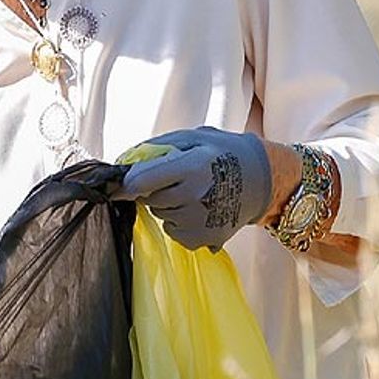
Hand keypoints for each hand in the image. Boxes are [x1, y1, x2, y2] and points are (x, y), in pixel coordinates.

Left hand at [114, 127, 273, 250]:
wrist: (263, 180)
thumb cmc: (223, 152)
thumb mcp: (192, 137)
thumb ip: (155, 148)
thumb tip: (123, 163)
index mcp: (191, 167)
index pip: (139, 182)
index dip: (123, 183)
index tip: (116, 184)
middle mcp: (194, 198)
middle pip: (148, 199)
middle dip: (155, 189)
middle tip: (178, 178)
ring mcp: (199, 223)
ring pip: (159, 215)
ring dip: (168, 205)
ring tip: (194, 192)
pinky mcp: (203, 240)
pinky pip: (173, 231)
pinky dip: (179, 221)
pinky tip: (199, 208)